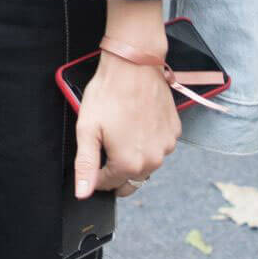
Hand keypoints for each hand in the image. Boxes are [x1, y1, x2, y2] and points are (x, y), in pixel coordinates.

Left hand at [73, 55, 180, 198]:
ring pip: (146, 164)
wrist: (134, 65)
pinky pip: (159, 146)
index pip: (108, 185)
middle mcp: (152, 160)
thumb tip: (83, 193)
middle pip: (130, 179)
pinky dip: (149, 141)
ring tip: (122, 130)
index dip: (96, 174)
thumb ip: (86, 165)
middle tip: (107, 145)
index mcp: (129, 164)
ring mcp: (166, 146)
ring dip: (134, 156)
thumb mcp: (87, 129)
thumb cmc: (108, 94)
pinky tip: (137, 123)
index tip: (94, 157)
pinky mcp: (174, 131)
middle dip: (117, 169)